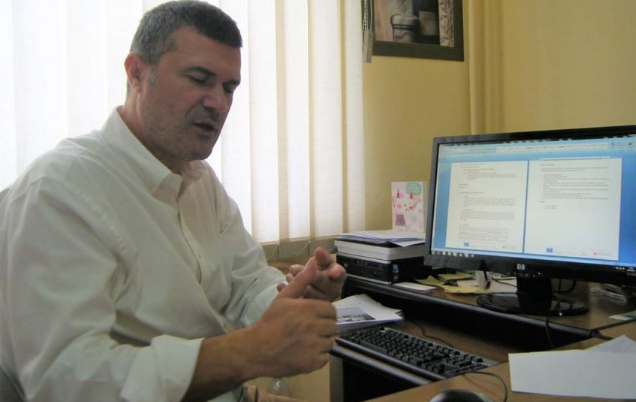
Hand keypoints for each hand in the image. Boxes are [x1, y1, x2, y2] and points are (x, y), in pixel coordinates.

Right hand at [253, 262, 336, 376]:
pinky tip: (304, 352)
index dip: (324, 313)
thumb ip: (301, 280)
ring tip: (306, 340)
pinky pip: (324, 358)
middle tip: (310, 329)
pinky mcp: (312, 363)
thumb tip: (313, 263)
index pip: (331, 310)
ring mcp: (313, 346)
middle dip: (324, 327)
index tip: (315, 317)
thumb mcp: (284, 298)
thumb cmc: (270, 321)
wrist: (256, 349)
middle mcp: (313, 327)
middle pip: (333, 326)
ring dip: (322, 341)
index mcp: (308, 309)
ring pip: (330, 342)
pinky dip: (317, 356)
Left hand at [277, 247, 345, 301]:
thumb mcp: (323, 263)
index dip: (336, 272)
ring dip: (296, 283)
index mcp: (337, 279)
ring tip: (288, 276)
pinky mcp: (309, 310)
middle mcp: (332, 292)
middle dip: (307, 274)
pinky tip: (280, 285)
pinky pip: (298, 301)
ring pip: (309, 293)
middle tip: (293, 268)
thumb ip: (322, 257)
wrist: (312, 286)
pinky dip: (287, 292)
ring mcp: (321, 302)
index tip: (332, 271)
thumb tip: (318, 250)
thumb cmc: (320, 272)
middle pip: (322, 284)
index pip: (339, 275)